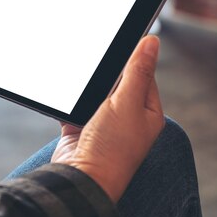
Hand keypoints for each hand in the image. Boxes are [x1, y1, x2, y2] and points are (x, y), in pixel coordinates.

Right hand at [51, 35, 164, 202]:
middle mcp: (126, 117)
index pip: (142, 73)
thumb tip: (152, 41)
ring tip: (79, 84)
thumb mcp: (127, 103)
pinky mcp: (80, 126)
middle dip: (103, 72)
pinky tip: (64, 96)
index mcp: (146, 111)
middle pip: (116, 81)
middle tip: (93, 60)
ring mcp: (102, 122)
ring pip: (93, 92)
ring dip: (84, 87)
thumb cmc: (111, 148)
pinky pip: (74, 105)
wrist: (80, 177)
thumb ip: (137, 71)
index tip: (116, 39)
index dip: (131, 56)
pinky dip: (68, 101)